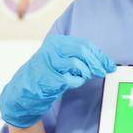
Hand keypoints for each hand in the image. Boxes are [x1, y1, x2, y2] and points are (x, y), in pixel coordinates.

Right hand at [0, 35, 115, 128]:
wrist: (23, 91)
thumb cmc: (45, 75)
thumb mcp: (60, 60)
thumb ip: (78, 58)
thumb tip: (103, 62)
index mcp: (57, 42)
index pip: (85, 44)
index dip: (99, 55)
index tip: (109, 64)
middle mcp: (52, 49)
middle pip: (83, 52)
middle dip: (97, 63)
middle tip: (104, 71)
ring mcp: (49, 63)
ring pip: (78, 64)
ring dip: (85, 73)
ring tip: (83, 77)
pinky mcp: (49, 78)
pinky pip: (71, 79)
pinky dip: (77, 81)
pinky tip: (73, 82)